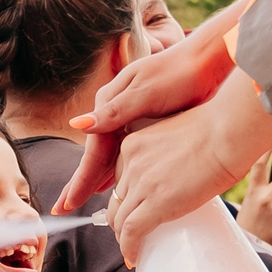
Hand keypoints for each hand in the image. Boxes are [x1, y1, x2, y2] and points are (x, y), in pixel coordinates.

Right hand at [56, 18, 239, 211]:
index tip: (69, 203)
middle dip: (80, 183)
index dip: (81, 179)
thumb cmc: (178, 74)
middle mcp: (115, 111)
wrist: (208, 62)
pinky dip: (115, 170)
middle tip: (63, 209)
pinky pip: (123, 153)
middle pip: (95, 156)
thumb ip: (113, 111)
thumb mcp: (145, 92)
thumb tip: (77, 126)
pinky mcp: (146, 123)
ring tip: (82, 201)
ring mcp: (129, 117)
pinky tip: (112, 183)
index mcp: (109, 102)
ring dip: (96, 179)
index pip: (92, 151)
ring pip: (108, 156)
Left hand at [103, 72, 271, 265]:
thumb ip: (170, 154)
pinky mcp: (155, 202)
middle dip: (121, 220)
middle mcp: (131, 162)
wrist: (228, 132)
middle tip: (131, 235)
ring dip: (124, 238)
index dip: (125, 199)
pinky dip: (129, 248)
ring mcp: (141, 182)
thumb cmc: (218, 130)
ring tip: (134, 249)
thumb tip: (183, 171)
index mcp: (135, 144)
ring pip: (120, 218)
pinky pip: (131, 231)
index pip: (120, 179)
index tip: (132, 210)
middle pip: (117, 200)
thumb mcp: (179, 136)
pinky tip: (133, 258)